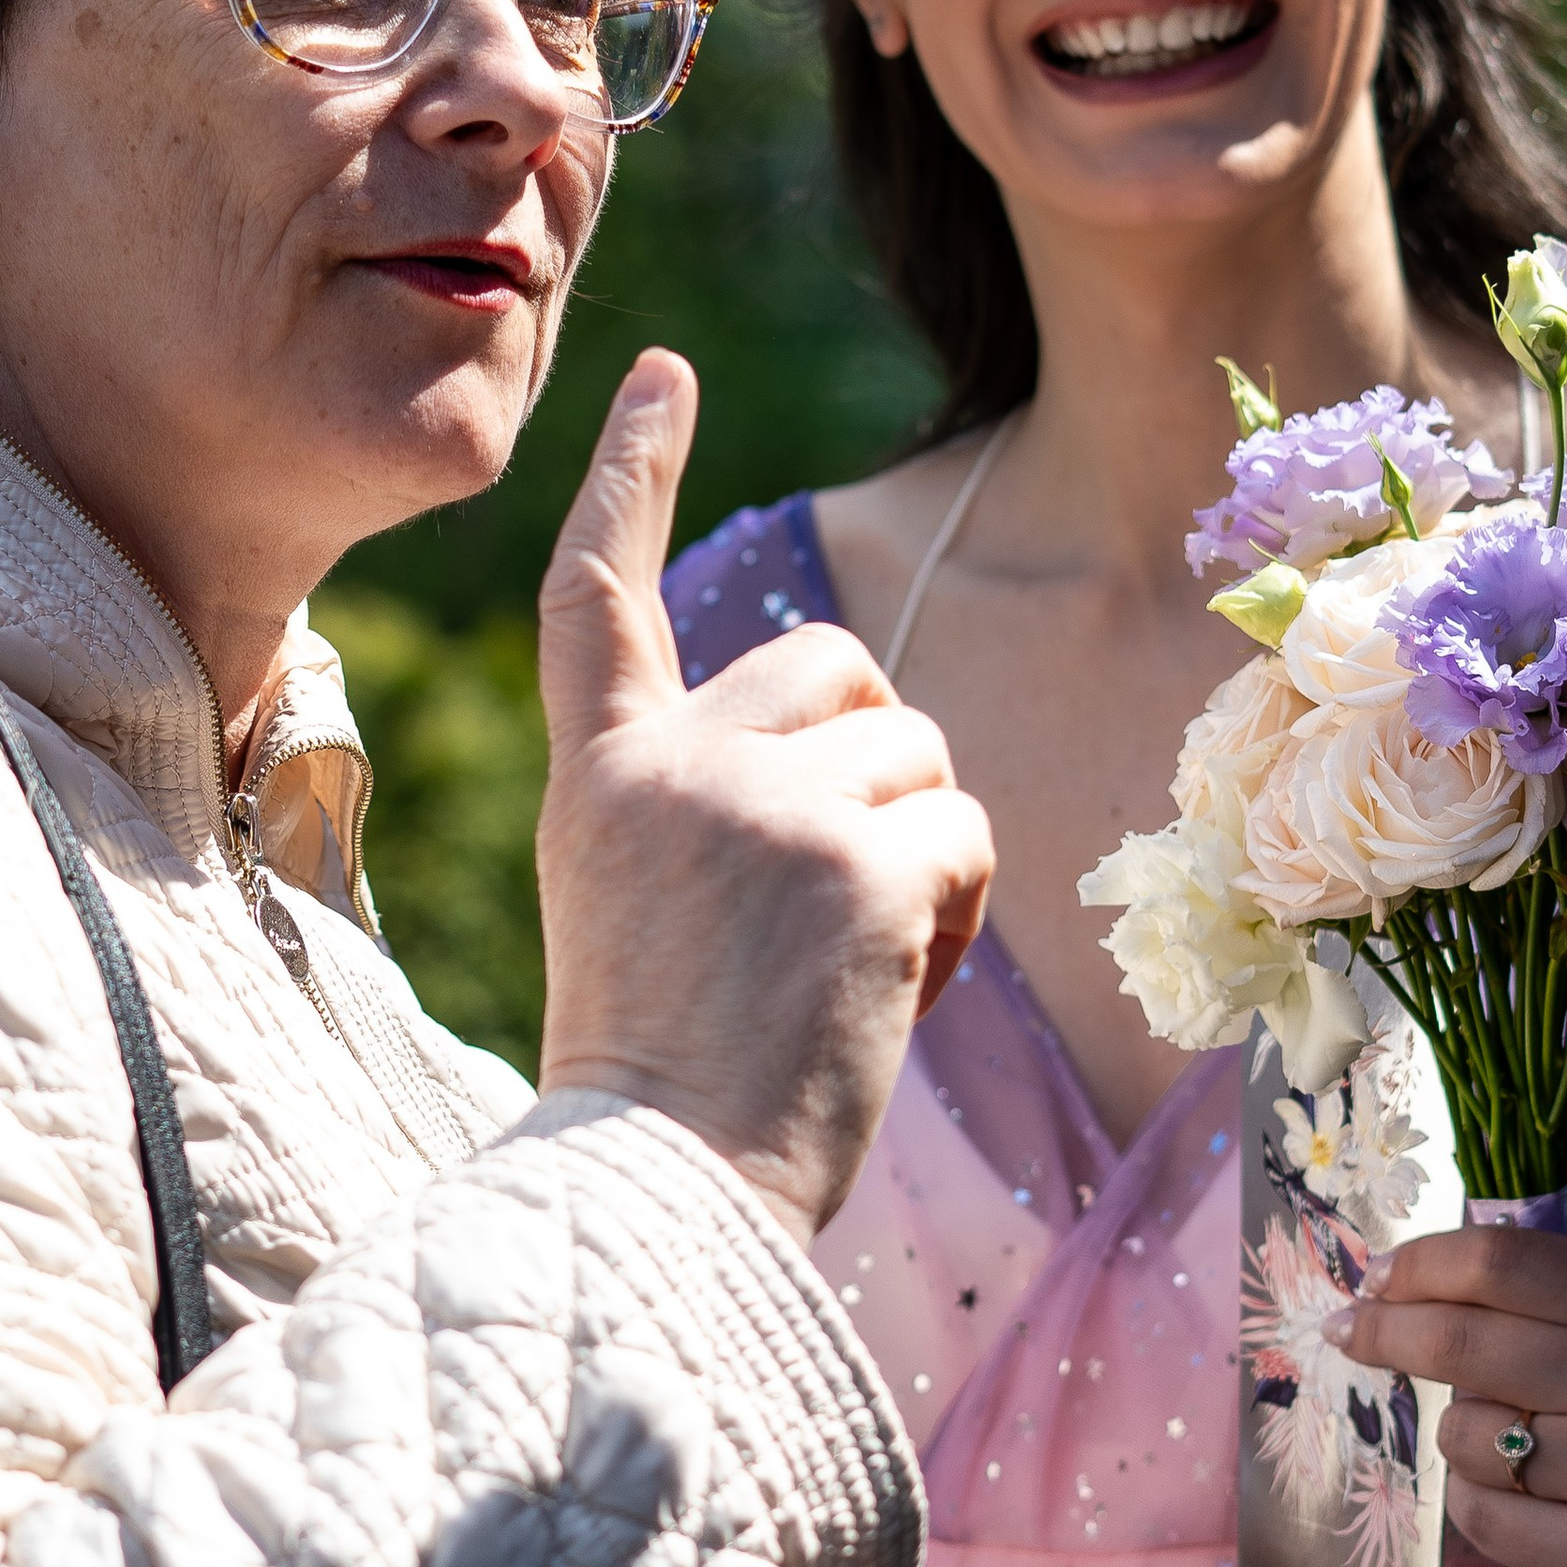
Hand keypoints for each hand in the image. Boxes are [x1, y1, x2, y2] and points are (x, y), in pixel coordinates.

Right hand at [533, 349, 992, 1246]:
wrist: (661, 1196)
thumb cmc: (660, 1079)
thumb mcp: (632, 898)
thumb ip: (700, 795)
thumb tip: (845, 732)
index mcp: (598, 773)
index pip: (602, 589)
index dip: (634, 473)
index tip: (663, 370)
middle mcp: (674, 761)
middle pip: (830, 665)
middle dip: (870, 754)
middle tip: (839, 886)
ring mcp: (767, 805)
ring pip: (918, 752)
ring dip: (919, 849)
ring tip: (853, 966)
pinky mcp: (862, 865)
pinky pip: (968, 834)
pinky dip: (958, 916)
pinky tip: (896, 991)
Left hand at [1327, 1224, 1566, 1566]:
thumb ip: (1560, 1301)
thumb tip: (1411, 1282)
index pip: (1502, 1262)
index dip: (1422, 1263)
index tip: (1376, 1275)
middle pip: (1461, 1342)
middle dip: (1384, 1332)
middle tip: (1349, 1331)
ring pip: (1465, 1435)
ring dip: (1461, 1434)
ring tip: (1513, 1444)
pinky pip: (1484, 1519)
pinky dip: (1482, 1508)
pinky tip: (1529, 1504)